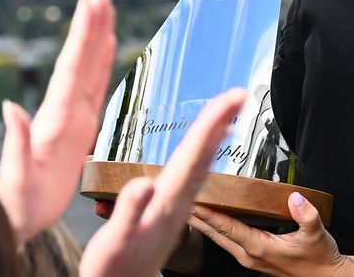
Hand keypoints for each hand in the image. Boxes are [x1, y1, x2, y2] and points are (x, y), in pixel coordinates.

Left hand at [0, 0, 117, 241]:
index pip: (72, 67)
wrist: (17, 218)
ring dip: (97, 38)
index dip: (83, 34)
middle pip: (81, 60)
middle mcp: (63, 111)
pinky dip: (101, 65)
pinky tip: (106, 49)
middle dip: (91, 24)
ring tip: (104, 8)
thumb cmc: (19, 203)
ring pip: (89, 69)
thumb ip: (17, 143)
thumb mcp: (17, 178)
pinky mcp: (78, 129)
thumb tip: (12, 107)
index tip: (90, 1)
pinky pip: (94, 89)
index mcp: (55, 117)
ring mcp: (71, 118)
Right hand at [79, 88, 246, 276]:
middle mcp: (178, 201)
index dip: (212, 123)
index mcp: (167, 200)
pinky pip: (192, 176)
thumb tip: (143, 185)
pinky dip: (202, 156)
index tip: (232, 99)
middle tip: (239, 95)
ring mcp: (177, 206)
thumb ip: (130, 213)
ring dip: (215, 136)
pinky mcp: (171, 210)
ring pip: (202, 164)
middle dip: (221, 122)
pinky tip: (205, 150)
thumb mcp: (115, 240)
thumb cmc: (114, 268)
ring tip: (229, 114)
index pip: (195, 154)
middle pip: (205, 154)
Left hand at [189, 192, 353, 276]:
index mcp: (260, 248)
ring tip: (193, 208)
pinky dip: (219, 230)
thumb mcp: (316, 233)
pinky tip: (216, 221)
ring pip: (221, 239)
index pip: (227, 228)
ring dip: (206, 224)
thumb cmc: (320, 258)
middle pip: (216, 235)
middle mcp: (250, 255)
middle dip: (199, 218)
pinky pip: (230, 242)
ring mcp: (251, 259)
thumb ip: (305, 214)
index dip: (209, 215)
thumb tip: (294, 198)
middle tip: (183, 200)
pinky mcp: (255, 258)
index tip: (194, 202)